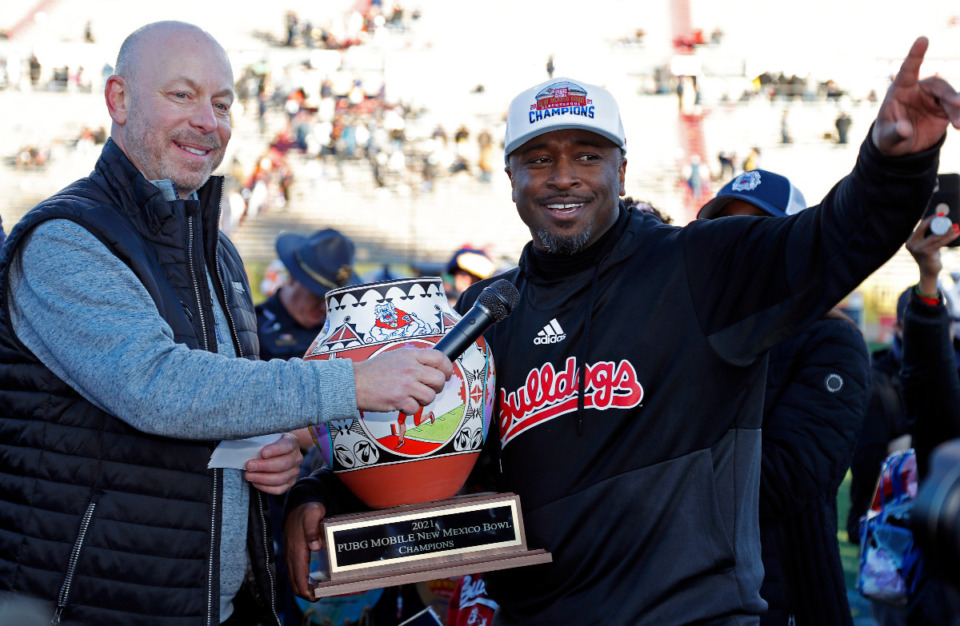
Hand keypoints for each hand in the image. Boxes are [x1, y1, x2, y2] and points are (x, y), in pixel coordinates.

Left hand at [244, 432, 302, 494]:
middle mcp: (297, 457)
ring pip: (280, 478)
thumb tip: (248, 449)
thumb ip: (262, 440)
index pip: (287, 446)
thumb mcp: (269, 436)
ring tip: (248, 475)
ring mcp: (295, 471)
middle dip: (264, 466)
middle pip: (283, 464)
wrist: (278, 451)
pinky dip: (265, 487)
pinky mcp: (290, 483)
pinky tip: (255, 483)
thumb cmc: (270, 443)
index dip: (275, 450)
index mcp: (293, 442)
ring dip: (262, 478)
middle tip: (249, 465)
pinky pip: (279, 489)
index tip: (262, 453)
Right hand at [285, 501, 325, 598]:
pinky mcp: (293, 552)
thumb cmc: (308, 509)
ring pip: (293, 578)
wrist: (299, 503)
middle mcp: (291, 554)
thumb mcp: (313, 514)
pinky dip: (301, 580)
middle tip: (319, 597)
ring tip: (317, 593)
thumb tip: (315, 546)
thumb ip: (312, 529)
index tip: (316, 597)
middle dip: (305, 593)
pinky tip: (311, 583)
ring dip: (302, 588)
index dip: (306, 590)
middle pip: (294, 582)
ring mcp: (291, 554)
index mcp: (296, 549)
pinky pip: (295, 571)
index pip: (298, 576)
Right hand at [353, 347, 452, 414]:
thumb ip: (414, 360)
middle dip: (437, 387)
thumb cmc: (372, 371)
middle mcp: (410, 368)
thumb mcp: (396, 356)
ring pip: (430, 396)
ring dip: (422, 400)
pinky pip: (416, 408)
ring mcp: (406, 384)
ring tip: (411, 397)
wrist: (354, 382)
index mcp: (410, 355)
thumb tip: (432, 366)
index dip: (447, 368)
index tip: (446, 374)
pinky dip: (409, 409)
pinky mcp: (400, 400)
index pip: (440, 358)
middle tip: (429, 389)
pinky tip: (401, 403)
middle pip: (439, 379)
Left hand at [872, 37, 959, 155]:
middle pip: (938, 86)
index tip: (923, 39)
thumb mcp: (886, 140)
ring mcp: (933, 98)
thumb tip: (904, 129)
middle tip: (958, 103)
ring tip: (959, 125)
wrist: (900, 147)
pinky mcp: (944, 108)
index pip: (907, 70)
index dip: (915, 55)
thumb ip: (895, 133)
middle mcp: (918, 90)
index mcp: (899, 90)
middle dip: (949, 95)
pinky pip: (956, 108)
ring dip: (957, 109)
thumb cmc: (888, 138)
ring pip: (950, 97)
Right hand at [905, 214, 959, 293]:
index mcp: (910, 241)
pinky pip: (940, 243)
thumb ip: (927, 236)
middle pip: (926, 229)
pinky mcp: (927, 253)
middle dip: (937, 222)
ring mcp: (918, 249)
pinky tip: (956, 233)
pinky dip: (949, 237)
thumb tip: (937, 220)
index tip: (939, 213)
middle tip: (947, 216)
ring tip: (955, 225)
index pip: (920, 227)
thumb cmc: (929, 256)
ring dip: (947, 230)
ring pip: (935, 236)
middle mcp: (912, 245)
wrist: (929, 272)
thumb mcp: (926, 245)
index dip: (929, 219)